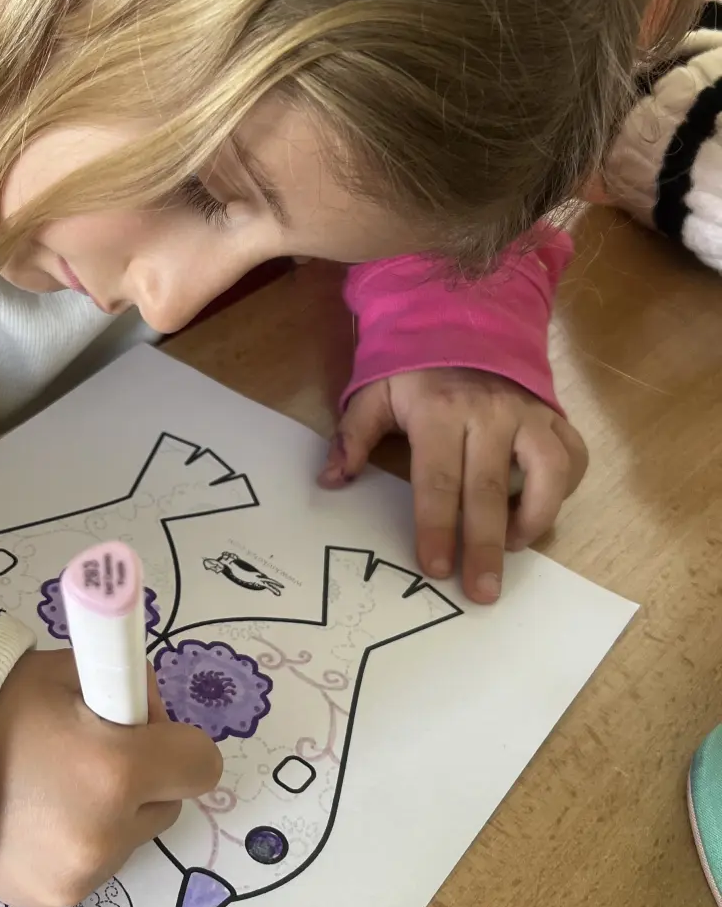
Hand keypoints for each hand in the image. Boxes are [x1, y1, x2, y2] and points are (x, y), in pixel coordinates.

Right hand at [0, 648, 221, 906]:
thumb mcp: (64, 670)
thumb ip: (124, 688)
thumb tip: (149, 716)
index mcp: (118, 769)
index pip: (202, 765)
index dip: (177, 744)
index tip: (142, 731)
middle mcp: (107, 833)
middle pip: (167, 805)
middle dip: (142, 780)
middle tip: (87, 754)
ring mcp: (79, 876)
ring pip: (128, 840)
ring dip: (108, 815)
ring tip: (49, 787)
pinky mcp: (51, 901)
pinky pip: (90, 867)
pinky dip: (74, 845)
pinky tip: (31, 818)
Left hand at [320, 368, 587, 602]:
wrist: (466, 316)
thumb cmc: (416, 368)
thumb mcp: (375, 391)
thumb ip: (353, 435)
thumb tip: (331, 480)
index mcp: (439, 413)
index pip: (438, 483)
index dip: (437, 529)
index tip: (435, 568)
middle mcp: (490, 415)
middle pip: (489, 490)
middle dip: (484, 546)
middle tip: (482, 590)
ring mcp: (529, 414)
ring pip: (548, 472)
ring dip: (536, 517)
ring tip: (515, 547)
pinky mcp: (554, 415)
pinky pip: (574, 455)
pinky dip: (565, 488)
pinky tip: (541, 510)